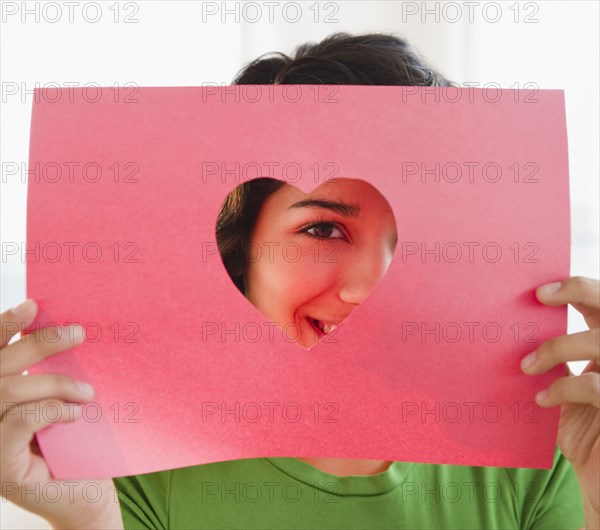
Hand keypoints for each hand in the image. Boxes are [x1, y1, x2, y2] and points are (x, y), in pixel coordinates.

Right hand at [0, 300, 122, 528]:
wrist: (85, 494)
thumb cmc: (76, 444)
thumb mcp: (62, 402)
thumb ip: (52, 374)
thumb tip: (69, 330)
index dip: (4, 326)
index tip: (33, 305)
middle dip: (38, 344)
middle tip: (78, 333)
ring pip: (6, 390)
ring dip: (54, 383)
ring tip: (88, 391)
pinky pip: (18, 420)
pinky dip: (50, 409)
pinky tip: (74, 414)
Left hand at [520, 277, 598, 525]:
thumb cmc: (581, 434)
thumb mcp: (563, 393)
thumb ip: (551, 367)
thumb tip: (504, 336)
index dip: (578, 289)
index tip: (539, 290)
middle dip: (580, 291)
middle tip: (540, 296)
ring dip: (557, 347)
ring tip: (526, 366)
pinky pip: (594, 387)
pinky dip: (563, 388)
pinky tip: (541, 399)